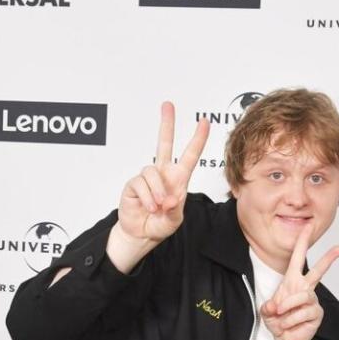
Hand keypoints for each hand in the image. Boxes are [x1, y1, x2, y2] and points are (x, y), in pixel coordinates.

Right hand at [118, 102, 209, 243]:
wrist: (141, 234)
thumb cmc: (160, 224)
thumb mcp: (174, 220)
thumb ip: (174, 210)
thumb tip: (169, 198)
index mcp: (178, 178)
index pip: (189, 155)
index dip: (198, 139)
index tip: (204, 121)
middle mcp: (163, 173)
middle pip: (164, 143)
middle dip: (166, 124)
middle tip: (168, 105)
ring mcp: (147, 177)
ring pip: (152, 172)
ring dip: (157, 191)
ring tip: (158, 207)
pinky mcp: (133, 184)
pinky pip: (140, 183)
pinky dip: (147, 197)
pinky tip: (149, 207)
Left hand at [261, 224, 338, 339]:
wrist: (285, 339)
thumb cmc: (278, 321)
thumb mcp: (267, 311)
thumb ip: (269, 307)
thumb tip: (276, 306)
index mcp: (292, 281)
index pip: (297, 258)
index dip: (302, 242)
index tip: (308, 226)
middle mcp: (304, 288)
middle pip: (318, 271)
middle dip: (328, 259)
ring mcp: (312, 301)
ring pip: (301, 298)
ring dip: (287, 310)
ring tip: (281, 320)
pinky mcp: (316, 313)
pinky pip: (303, 314)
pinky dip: (291, 322)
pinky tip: (290, 328)